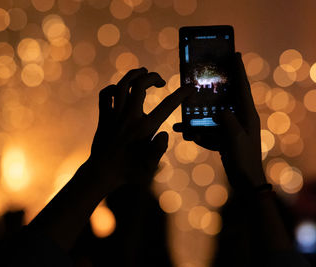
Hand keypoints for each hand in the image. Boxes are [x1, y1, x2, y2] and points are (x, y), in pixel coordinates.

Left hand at [89, 67, 193, 189]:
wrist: (102, 174)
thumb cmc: (128, 172)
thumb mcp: (149, 166)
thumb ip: (159, 149)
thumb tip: (166, 134)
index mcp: (144, 128)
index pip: (167, 105)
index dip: (181, 93)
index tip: (190, 87)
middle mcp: (129, 118)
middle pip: (140, 85)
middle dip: (153, 77)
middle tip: (160, 81)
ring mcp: (114, 116)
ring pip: (122, 85)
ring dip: (133, 75)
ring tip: (143, 72)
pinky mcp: (104, 118)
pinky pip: (105, 95)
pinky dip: (112, 88)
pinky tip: (120, 89)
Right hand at [174, 53, 266, 188]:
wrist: (245, 180)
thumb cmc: (244, 159)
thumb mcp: (236, 138)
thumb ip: (228, 121)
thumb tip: (219, 110)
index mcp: (247, 114)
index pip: (242, 87)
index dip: (239, 70)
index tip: (235, 54)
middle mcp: (239, 118)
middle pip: (225, 97)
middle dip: (214, 88)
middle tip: (203, 76)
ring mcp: (230, 128)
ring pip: (212, 115)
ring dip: (198, 116)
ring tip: (183, 115)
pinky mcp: (223, 138)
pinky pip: (208, 131)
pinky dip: (197, 133)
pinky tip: (185, 133)